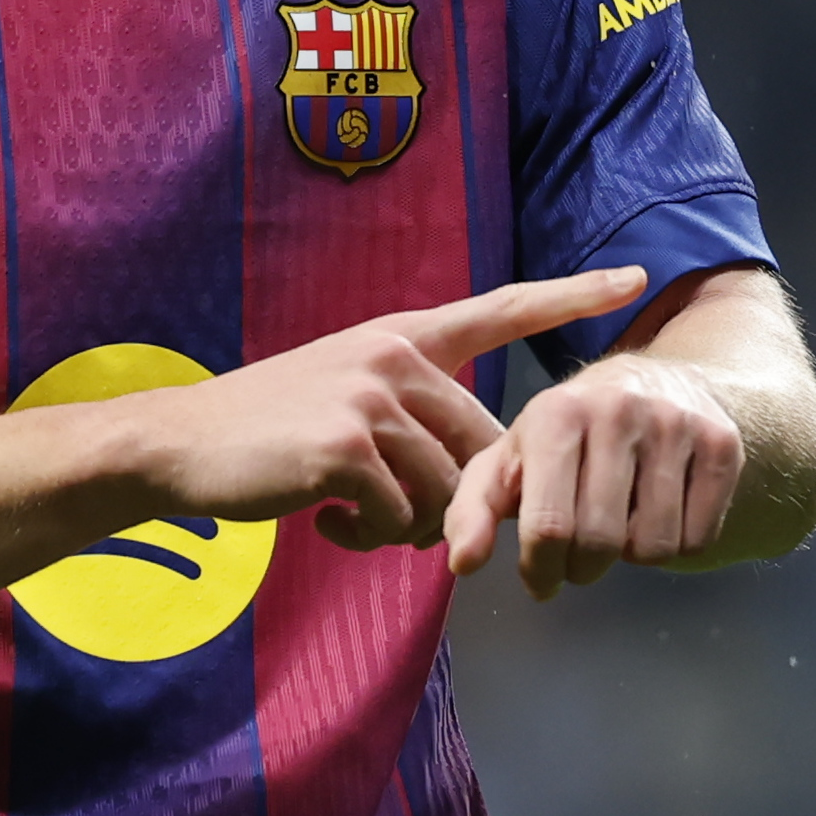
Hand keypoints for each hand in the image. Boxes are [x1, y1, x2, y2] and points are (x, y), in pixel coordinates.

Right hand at [152, 267, 646, 550]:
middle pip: (485, 448)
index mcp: (400, 336)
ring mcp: (370, 398)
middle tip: (394, 522)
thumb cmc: (267, 431)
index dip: (570, 295)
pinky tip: (326, 523)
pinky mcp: (345, 447)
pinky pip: (401, 520)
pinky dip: (371, 538)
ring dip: (409, 530)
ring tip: (353, 520)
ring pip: (447, 492)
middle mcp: (393, 355)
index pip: (500, 309)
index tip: (636, 277)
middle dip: (458, 504)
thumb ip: (413, 420)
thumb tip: (471, 491)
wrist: (180, 444)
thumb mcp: (347, 399)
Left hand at [442, 306, 743, 597]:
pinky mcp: (723, 444)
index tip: (539, 579)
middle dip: (582, 568)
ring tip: (618, 525)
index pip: (548, 526)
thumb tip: (463, 564)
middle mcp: (618, 409)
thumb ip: (473, 509)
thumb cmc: (566, 435)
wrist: (655, 384)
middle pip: (600, 542)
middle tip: (578, 558)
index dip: (540, 570)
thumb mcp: (510, 459)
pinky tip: (657, 512)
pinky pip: (698, 539)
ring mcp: (676, 424)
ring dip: (630, 556)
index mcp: (555, 412)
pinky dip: (675, 545)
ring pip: (653, 547)